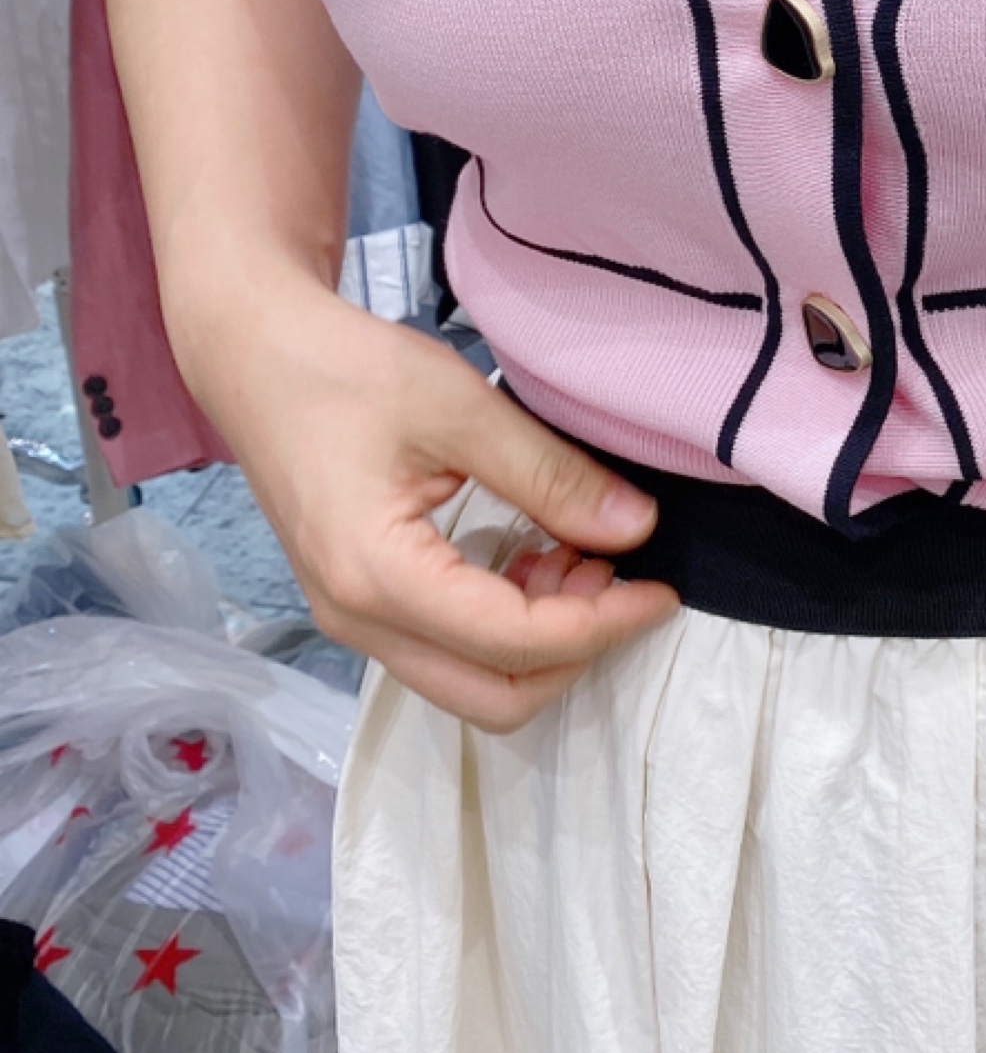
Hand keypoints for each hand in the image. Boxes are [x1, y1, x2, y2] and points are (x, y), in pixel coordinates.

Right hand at [183, 263, 677, 730]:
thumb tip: (637, 530)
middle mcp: (358, 621)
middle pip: (495, 697)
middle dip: (576, 650)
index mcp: (378, 578)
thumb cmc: (346, 371)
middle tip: (621, 576)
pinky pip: (447, 649)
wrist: (256, 356)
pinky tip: (538, 557)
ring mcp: (352, 620)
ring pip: (472, 682)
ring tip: (582, 555)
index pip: (516, 642)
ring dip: (542, 640)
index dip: (603, 624)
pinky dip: (508, 624)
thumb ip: (551, 476)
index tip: (662, 588)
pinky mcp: (359, 604)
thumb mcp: (460, 409)